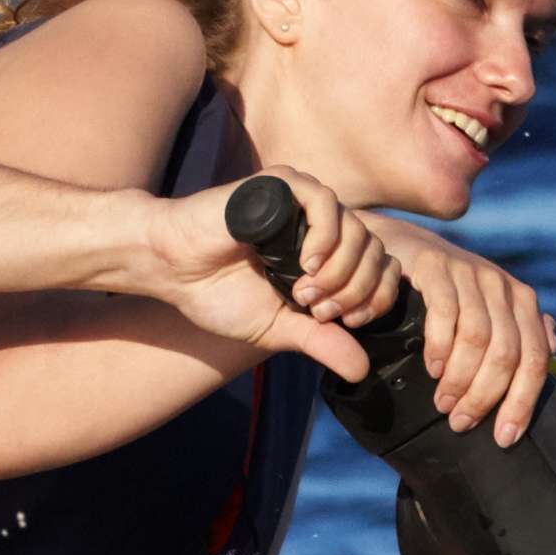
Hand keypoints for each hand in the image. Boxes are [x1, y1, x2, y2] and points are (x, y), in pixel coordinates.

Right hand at [149, 172, 383, 374]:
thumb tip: (361, 371)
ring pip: (357, 229)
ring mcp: (303, 202)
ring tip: (304, 290)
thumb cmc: (218, 294)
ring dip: (340, 269)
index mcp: (326, 255)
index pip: (380, 268)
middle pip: (374, 251)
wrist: (174, 270)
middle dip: (355, 290)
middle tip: (317, 308)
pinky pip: (325, 201)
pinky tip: (305, 263)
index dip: (376, 298)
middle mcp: (321, 225)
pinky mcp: (282, 183)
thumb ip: (322, 341)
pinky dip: (326, 237)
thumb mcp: (280, 328)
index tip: (348, 322)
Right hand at [370, 222, 555, 442]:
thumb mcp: (486, 309)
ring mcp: (470, 273)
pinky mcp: (437, 266)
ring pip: (478, 339)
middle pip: (507, 354)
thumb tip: (553, 348)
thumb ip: (518, 330)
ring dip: (460, 381)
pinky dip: (439, 348)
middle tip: (460, 423)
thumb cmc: (445, 292)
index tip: (504, 438)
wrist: (401, 247)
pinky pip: (446, 314)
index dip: (523, 402)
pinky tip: (430, 368)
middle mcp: (502, 286)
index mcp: (522, 302)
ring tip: (443, 404)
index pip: (536, 359)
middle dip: (485, 397)